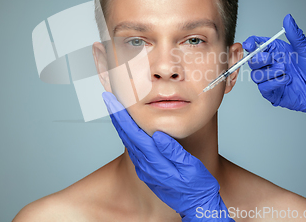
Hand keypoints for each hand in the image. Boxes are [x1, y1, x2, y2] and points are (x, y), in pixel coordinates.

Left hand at [102, 92, 232, 220]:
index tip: (112, 100)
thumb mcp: (191, 168)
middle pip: (126, 136)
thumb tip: (157, 134)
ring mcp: (145, 170)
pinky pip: (134, 149)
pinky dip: (128, 134)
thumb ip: (174, 152)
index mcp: (155, 162)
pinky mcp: (148, 172)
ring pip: (128, 142)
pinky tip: (129, 127)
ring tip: (116, 107)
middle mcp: (146, 166)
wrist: (198, 207)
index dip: (121, 115)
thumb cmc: (198, 187)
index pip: (133, 134)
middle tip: (107, 97)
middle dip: (116, 115)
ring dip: (121, 124)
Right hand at [242, 14, 305, 135]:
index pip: (258, 46)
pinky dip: (273, 83)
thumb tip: (288, 19)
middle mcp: (273, 65)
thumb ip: (295, 34)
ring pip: (256, 75)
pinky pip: (263, 88)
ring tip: (285, 70)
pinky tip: (286, 80)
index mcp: (278, 52)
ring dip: (269, 72)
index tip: (250, 45)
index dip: (251, 44)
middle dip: (259, 59)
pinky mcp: (274, 93)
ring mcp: (272, 79)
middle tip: (271, 59)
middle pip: (253, 61)